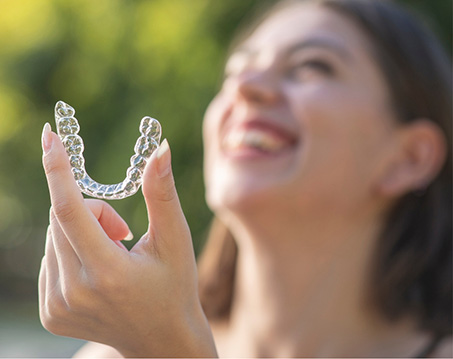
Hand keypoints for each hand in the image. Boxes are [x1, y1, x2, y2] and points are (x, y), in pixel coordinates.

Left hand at [39, 123, 216, 357]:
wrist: (163, 339)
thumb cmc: (175, 286)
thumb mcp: (174, 238)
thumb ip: (162, 192)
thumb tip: (159, 149)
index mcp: (109, 273)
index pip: (71, 210)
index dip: (58, 169)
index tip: (50, 136)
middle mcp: (74, 293)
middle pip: (62, 218)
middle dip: (92, 210)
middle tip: (122, 230)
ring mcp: (57, 306)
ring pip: (53, 236)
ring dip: (81, 231)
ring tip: (114, 254)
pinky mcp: (49, 313)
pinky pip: (49, 257)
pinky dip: (71, 250)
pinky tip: (98, 271)